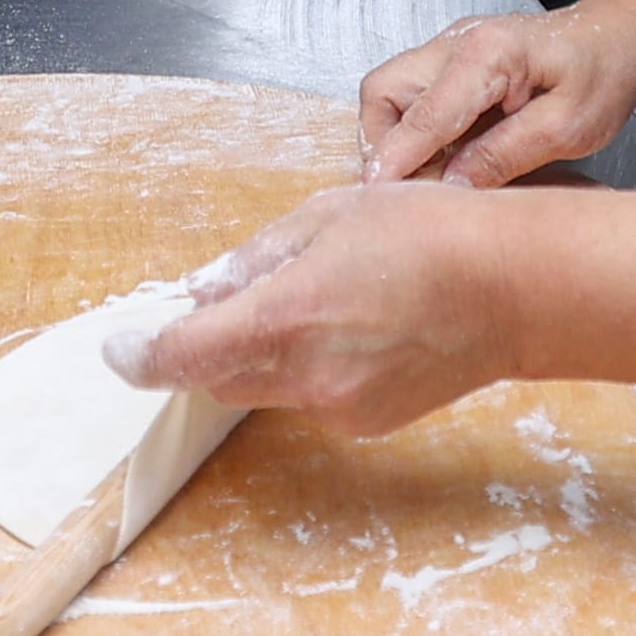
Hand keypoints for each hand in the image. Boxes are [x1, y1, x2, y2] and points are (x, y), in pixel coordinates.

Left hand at [108, 184, 519, 435]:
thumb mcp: (327, 215)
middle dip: (207, 346)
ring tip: (312, 299)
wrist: (515, 289)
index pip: (185, 356)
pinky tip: (348, 326)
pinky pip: (309, 398)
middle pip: (219, 377)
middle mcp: (308, 375)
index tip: (120, 350)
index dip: (142, 357)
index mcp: (288, 317)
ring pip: (264, 388)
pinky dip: (305, 367)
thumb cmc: (430, 235)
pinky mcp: (368, 421)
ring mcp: (341, 406)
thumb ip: (257, 257)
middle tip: (219, 304)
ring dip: (261, 354)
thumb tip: (207, 289)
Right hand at [360, 9, 635, 187]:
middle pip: (384, 89)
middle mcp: (457, 43)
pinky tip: (443, 157)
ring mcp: (451, 49)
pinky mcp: (454, 62)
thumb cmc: (603, 74)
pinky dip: (414, 130)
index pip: (425, 115)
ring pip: (391, 91)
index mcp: (489, 54)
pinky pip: (414, 96)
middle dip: (381, 141)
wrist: (615, 36)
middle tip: (401, 187)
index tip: (376, 195)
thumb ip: (505, 156)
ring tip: (424, 175)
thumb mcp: (568, 128)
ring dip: (395, 136)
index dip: (397, 159)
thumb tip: (452, 186)